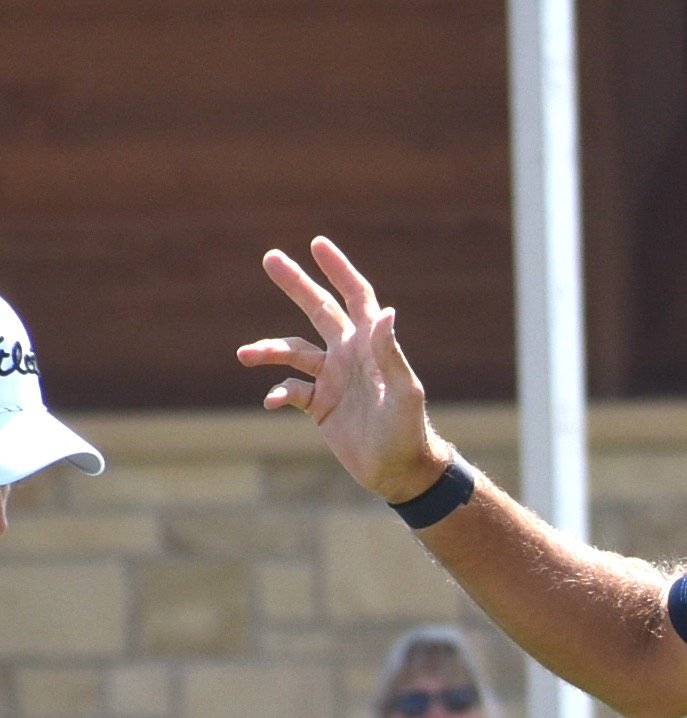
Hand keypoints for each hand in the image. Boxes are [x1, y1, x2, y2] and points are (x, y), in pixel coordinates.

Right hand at [237, 237, 448, 503]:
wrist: (400, 472)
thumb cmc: (408, 431)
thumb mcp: (403, 392)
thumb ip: (391, 353)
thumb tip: (386, 311)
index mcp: (371, 346)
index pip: (356, 297)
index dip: (339, 270)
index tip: (317, 244)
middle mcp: (350, 355)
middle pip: (319, 310)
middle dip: (297, 285)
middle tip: (270, 258)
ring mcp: (333, 379)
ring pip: (293, 353)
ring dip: (269, 350)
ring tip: (245, 355)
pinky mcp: (321, 405)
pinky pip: (291, 390)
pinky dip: (278, 393)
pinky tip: (273, 402)